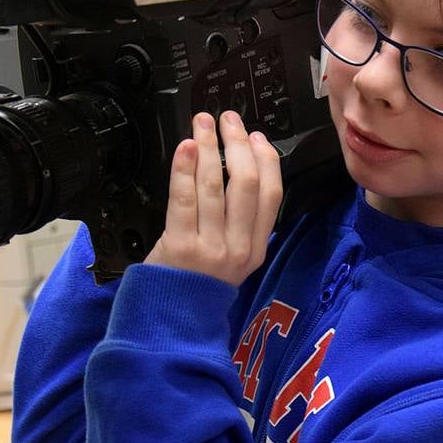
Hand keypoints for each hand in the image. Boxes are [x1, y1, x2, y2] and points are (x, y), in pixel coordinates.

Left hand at [145, 111, 281, 286]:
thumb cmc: (197, 284)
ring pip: (215, 185)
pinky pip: (184, 198)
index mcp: (256, 247)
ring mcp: (210, 248)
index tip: (256, 137)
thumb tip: (240, 169)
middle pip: (246, 184)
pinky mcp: (180, 246)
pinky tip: (186, 147)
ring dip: (209, 146)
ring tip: (203, 123)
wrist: (171, 321)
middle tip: (228, 120)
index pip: (271, 195)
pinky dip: (185, 168)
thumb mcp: (233, 258)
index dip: (265, 160)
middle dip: (237, 144)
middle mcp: (238, 247)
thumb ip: (240, 222)